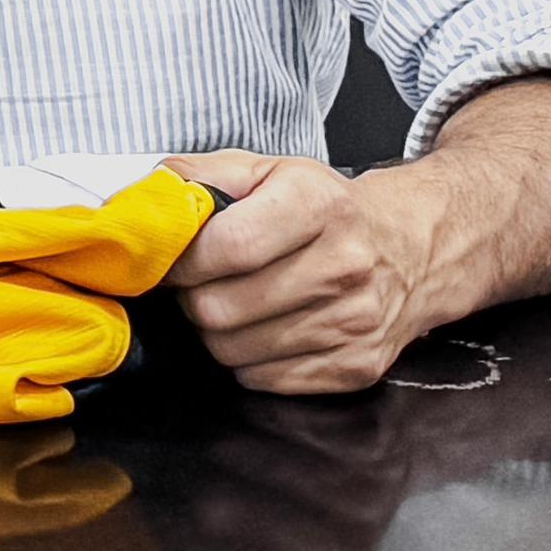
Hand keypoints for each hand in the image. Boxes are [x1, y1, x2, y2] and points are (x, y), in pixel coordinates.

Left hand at [165, 149, 449, 392]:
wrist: (411, 249)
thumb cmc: (324, 209)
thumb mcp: (265, 170)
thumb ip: (195, 177)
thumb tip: (139, 204)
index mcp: (318, 206)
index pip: (226, 247)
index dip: (179, 260)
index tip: (167, 260)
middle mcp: (345, 266)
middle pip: (220, 307)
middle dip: (191, 297)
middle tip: (198, 283)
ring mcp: (355, 323)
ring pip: (233, 350)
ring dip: (215, 331)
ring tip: (231, 301)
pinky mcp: (357, 367)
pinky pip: (263, 379)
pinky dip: (247, 359)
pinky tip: (262, 329)